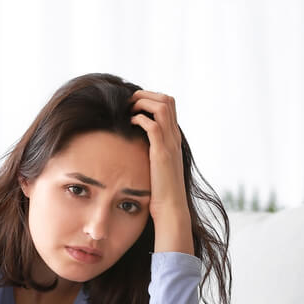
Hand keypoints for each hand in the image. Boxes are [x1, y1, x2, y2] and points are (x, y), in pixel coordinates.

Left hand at [130, 90, 193, 253]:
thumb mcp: (155, 166)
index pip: (169, 105)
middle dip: (146, 95)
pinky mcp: (162, 153)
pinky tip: (130, 122)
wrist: (170, 208)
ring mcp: (170, 144)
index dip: (151, 98)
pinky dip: (140, 118)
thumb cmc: (159, 190)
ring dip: (143, 102)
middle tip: (129, 102)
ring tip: (128, 109)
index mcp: (174, 138)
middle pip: (168, 100)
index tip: (133, 104)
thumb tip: (133, 145)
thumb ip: (149, 152)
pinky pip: (153, 126)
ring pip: (162, 107)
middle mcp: (174, 138)